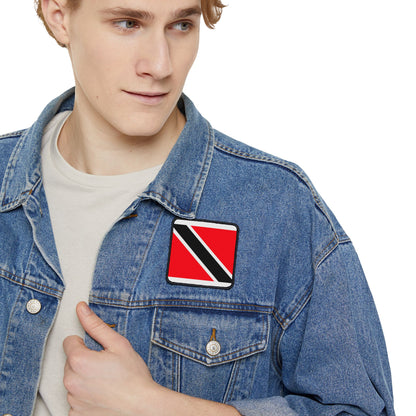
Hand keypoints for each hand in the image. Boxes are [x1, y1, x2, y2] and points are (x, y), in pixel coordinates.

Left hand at [64, 302, 239, 415]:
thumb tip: (81, 309)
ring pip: (73, 380)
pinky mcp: (76, 414)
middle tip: (106, 365)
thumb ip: (95, 325)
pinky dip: (86, 396)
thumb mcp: (118, 344)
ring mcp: (73, 400)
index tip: (98, 349)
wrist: (142, 407)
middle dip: (85, 360)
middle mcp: (71, 381)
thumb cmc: (133, 378)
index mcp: (79, 360)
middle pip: (70, 362)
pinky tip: (102, 394)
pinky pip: (76, 399)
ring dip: (85, 378)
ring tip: (106, 381)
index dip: (85, 343)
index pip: (69, 342)